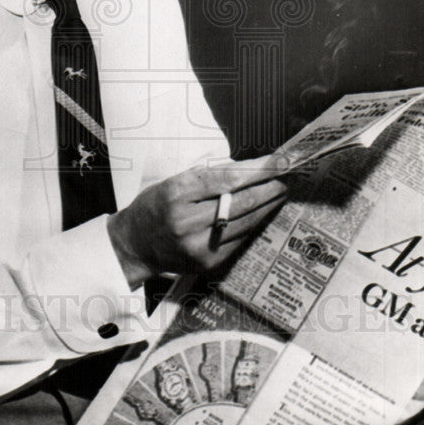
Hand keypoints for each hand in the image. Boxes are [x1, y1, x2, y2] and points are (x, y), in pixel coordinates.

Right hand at [107, 152, 289, 289]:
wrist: (135, 245)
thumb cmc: (155, 205)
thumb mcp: (173, 180)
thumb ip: (207, 176)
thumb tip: (248, 169)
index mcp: (176, 194)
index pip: (226, 179)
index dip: (257, 170)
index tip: (278, 161)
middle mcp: (187, 222)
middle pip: (241, 202)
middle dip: (269, 187)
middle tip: (287, 175)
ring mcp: (198, 246)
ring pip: (245, 222)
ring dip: (267, 206)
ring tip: (280, 191)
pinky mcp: (208, 263)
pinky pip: (240, 239)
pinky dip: (255, 223)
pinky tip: (263, 212)